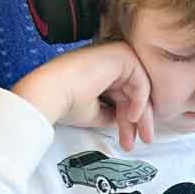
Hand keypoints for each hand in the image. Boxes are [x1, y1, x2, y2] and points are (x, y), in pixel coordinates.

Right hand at [13, 42, 153, 151]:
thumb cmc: (64, 102)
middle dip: (140, 120)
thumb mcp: (96, 112)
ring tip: (140, 135)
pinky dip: (140, 101)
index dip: (129, 120)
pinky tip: (133, 117)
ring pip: (139, 89)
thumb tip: (128, 120)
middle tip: (144, 139)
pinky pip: (141, 81)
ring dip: (141, 115)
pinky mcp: (121, 54)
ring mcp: (116, 55)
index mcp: (101, 72)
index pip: (123, 96)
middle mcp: (109, 61)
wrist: (50, 93)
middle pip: (133, 93)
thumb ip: (113, 113)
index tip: (132, 139)